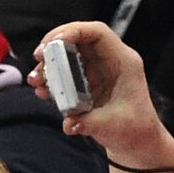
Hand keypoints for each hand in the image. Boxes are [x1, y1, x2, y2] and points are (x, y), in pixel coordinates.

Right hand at [29, 22, 173, 164]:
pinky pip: (65, 73)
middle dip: (55, 45)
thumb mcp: (113, 126)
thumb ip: (90, 122)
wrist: (137, 141)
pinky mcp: (86, 83)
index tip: (53, 42)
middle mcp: (108, 62)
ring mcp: (96, 71)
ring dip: (49, 65)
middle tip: (38, 57)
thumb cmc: (134, 129)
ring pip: (69, 55)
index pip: (98, 33)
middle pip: (78, 39)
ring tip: (36, 80)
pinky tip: (43, 91)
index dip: (74, 31)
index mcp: (123, 62)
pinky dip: (52, 79)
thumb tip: (69, 122)